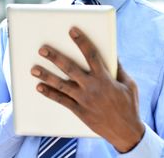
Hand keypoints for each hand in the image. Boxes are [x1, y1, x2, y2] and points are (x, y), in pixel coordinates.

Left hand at [31, 27, 143, 152]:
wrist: (126, 132)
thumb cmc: (129, 105)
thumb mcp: (129, 84)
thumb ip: (119, 68)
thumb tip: (112, 52)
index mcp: (105, 78)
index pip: (91, 55)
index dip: (82, 41)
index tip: (72, 31)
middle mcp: (92, 87)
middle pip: (70, 68)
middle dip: (55, 57)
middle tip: (43, 49)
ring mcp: (84, 100)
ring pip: (61, 85)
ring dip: (46, 76)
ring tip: (34, 69)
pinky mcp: (79, 111)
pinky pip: (62, 101)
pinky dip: (49, 94)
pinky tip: (39, 87)